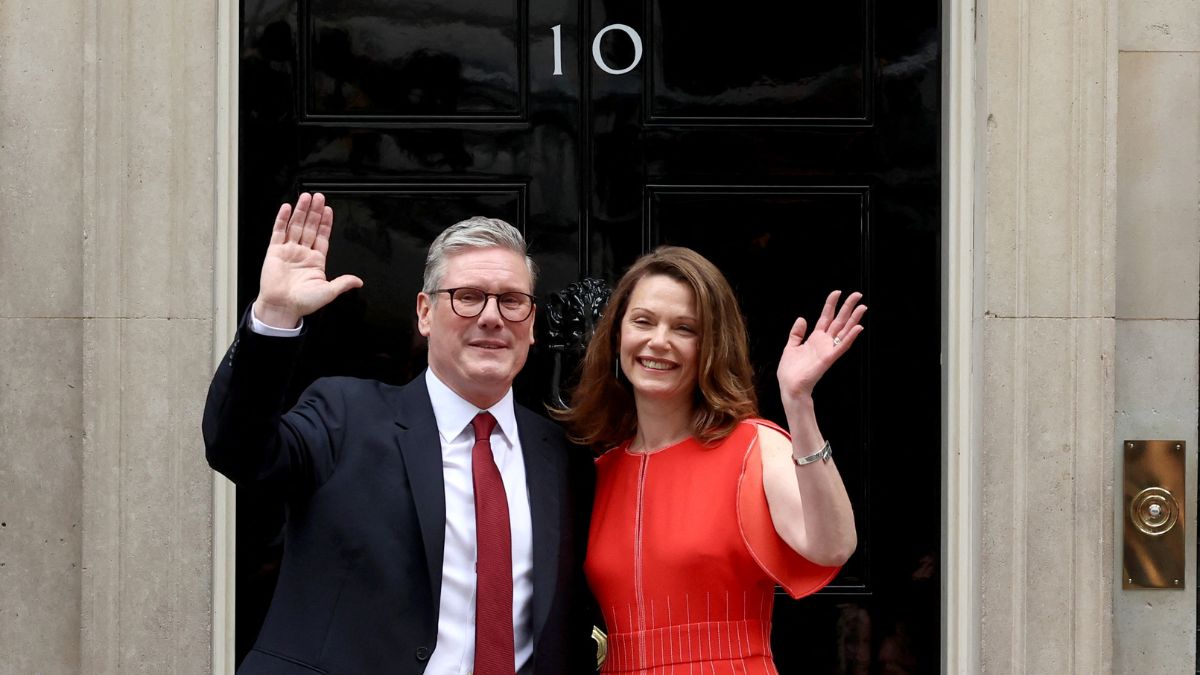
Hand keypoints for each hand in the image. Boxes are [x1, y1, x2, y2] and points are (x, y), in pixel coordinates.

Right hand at [253, 192, 362, 327]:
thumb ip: (342, 283)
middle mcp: (302, 253)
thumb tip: (358, 281)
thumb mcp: (328, 292)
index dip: (325, 223)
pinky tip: (287, 208)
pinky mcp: (275, 252)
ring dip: (301, 211)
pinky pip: (278, 232)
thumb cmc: (303, 303)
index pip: (322, 236)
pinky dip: (283, 219)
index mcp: (316, 261)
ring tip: (306, 197)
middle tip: (318, 197)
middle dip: (315, 212)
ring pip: (296, 226)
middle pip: (310, 227)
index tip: (329, 210)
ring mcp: (288, 251)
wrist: (282, 307)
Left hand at [777, 290, 865, 402]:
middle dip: (848, 307)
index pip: (826, 317)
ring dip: (854, 320)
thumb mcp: (790, 347)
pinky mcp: (829, 358)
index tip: (837, 292)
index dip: (831, 304)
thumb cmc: (790, 371)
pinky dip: (850, 337)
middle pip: (839, 321)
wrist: (790, 386)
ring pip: (844, 331)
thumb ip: (797, 333)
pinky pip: (842, 346)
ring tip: (863, 307)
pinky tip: (859, 328)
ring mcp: (828, 350)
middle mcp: (824, 342)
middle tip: (858, 294)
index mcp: (815, 339)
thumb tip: (802, 318)